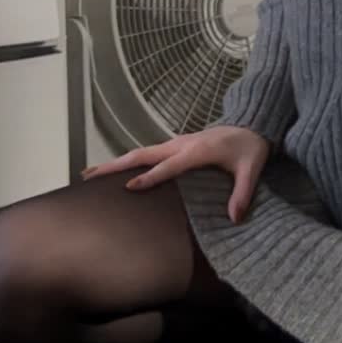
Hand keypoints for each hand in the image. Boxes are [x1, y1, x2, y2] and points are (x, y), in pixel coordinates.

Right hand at [82, 124, 271, 224]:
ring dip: (116, 162)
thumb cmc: (251, 148)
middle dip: (116, 165)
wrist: (252, 124)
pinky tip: (116, 171)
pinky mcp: (176, 146)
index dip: (151, 176)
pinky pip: (148, 153)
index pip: (169, 165)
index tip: (130, 187)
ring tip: (90, 174)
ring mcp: (176, 143)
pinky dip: (129, 161)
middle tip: (89, 176)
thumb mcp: (252, 169)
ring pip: (141, 152)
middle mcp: (182, 144)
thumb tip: (234, 218)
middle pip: (143, 154)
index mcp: (198, 151)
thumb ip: (242, 193)